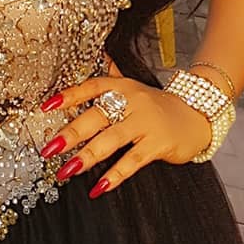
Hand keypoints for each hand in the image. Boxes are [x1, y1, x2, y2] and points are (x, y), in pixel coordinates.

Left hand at [38, 63, 212, 196]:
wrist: (196, 115)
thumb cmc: (156, 105)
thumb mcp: (133, 88)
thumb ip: (112, 77)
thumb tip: (96, 55)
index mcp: (123, 86)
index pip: (92, 87)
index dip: (69, 96)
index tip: (46, 107)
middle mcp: (132, 101)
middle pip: (96, 116)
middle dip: (70, 134)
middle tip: (49, 149)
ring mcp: (146, 123)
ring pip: (111, 139)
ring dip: (87, 156)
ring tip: (67, 171)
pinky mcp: (158, 144)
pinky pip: (133, 161)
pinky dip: (115, 175)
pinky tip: (99, 187)